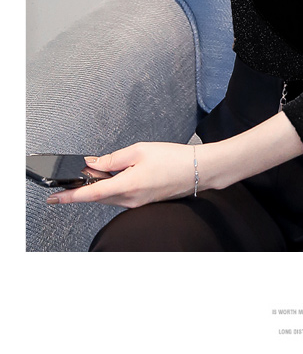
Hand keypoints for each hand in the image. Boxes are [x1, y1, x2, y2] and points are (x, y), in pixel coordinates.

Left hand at [45, 142, 198, 208]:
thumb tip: (93, 164)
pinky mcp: (142, 202)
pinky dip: (112, 188)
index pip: (90, 194)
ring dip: (98, 188)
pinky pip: (120, 197)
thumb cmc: (174, 158)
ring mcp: (136, 203)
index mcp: (127, 185)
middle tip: (72, 180)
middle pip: (97, 197)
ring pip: (108, 197)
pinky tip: (115, 178)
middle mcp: (130, 199)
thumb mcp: (139, 150)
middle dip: (82, 189)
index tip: (55, 198)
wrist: (198, 170)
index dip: (70, 197)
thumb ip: (112, 158)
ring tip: (96, 174)